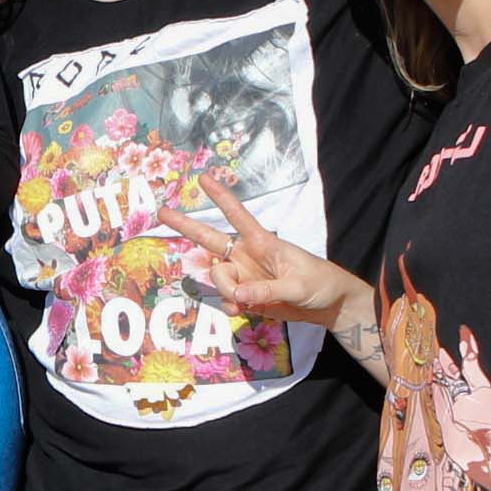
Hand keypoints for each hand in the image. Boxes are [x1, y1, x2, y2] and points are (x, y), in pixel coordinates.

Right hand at [159, 181, 360, 327]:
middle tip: (161, 212)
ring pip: (217, 278)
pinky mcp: (244, 296)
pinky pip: (225, 300)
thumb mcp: (298, 285)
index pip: (238, 216)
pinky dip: (230, 307)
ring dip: (225, 290)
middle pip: (209, 239)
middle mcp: (247, 256)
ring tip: (245, 301)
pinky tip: (242, 311)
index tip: (203, 179)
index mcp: (263, 243)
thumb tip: (236, 295)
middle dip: (185, 225)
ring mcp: (243, 276)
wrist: (330, 306)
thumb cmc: (320, 284)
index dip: (221, 198)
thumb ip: (266, 290)